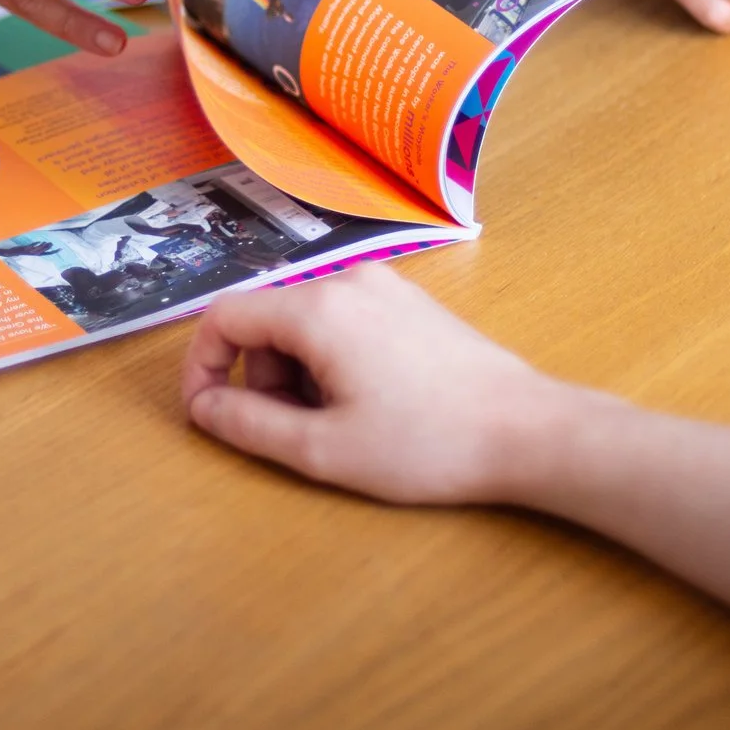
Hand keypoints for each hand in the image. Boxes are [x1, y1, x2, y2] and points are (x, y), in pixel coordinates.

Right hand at [181, 264, 604, 504]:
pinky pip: (342, 320)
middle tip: (295, 432)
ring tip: (338, 422)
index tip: (209, 414)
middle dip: (259, 377)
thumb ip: (249, 425)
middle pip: (265, 318)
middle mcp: (347, 281)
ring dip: (297, 372)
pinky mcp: (410, 303)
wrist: (527, 431)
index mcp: (318, 309)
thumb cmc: (427, 443)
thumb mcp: (323, 449)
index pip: (224, 316)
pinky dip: (332, 359)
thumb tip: (203, 408)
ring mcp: (384, 286)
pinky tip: (370, 402)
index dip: (202, 366)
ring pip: (303, 320)